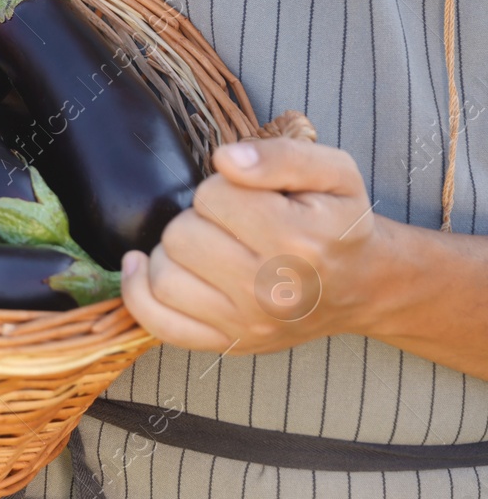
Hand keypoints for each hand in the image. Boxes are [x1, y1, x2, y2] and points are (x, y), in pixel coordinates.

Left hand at [120, 136, 390, 353]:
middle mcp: (272, 289)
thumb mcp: (334, 173)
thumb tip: (226, 160)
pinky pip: (158, 321)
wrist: (360, 286)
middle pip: (182, 234)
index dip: (223, 187)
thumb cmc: (339, 224)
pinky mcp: (228, 343)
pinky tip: (144, 265)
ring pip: (163, 275)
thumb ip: (282, 155)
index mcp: (299, 240)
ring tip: (204, 246)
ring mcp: (247, 323)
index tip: (248, 198)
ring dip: (173, 252)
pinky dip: (139, 291)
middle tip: (230, 224)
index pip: (213, 196)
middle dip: (198, 219)